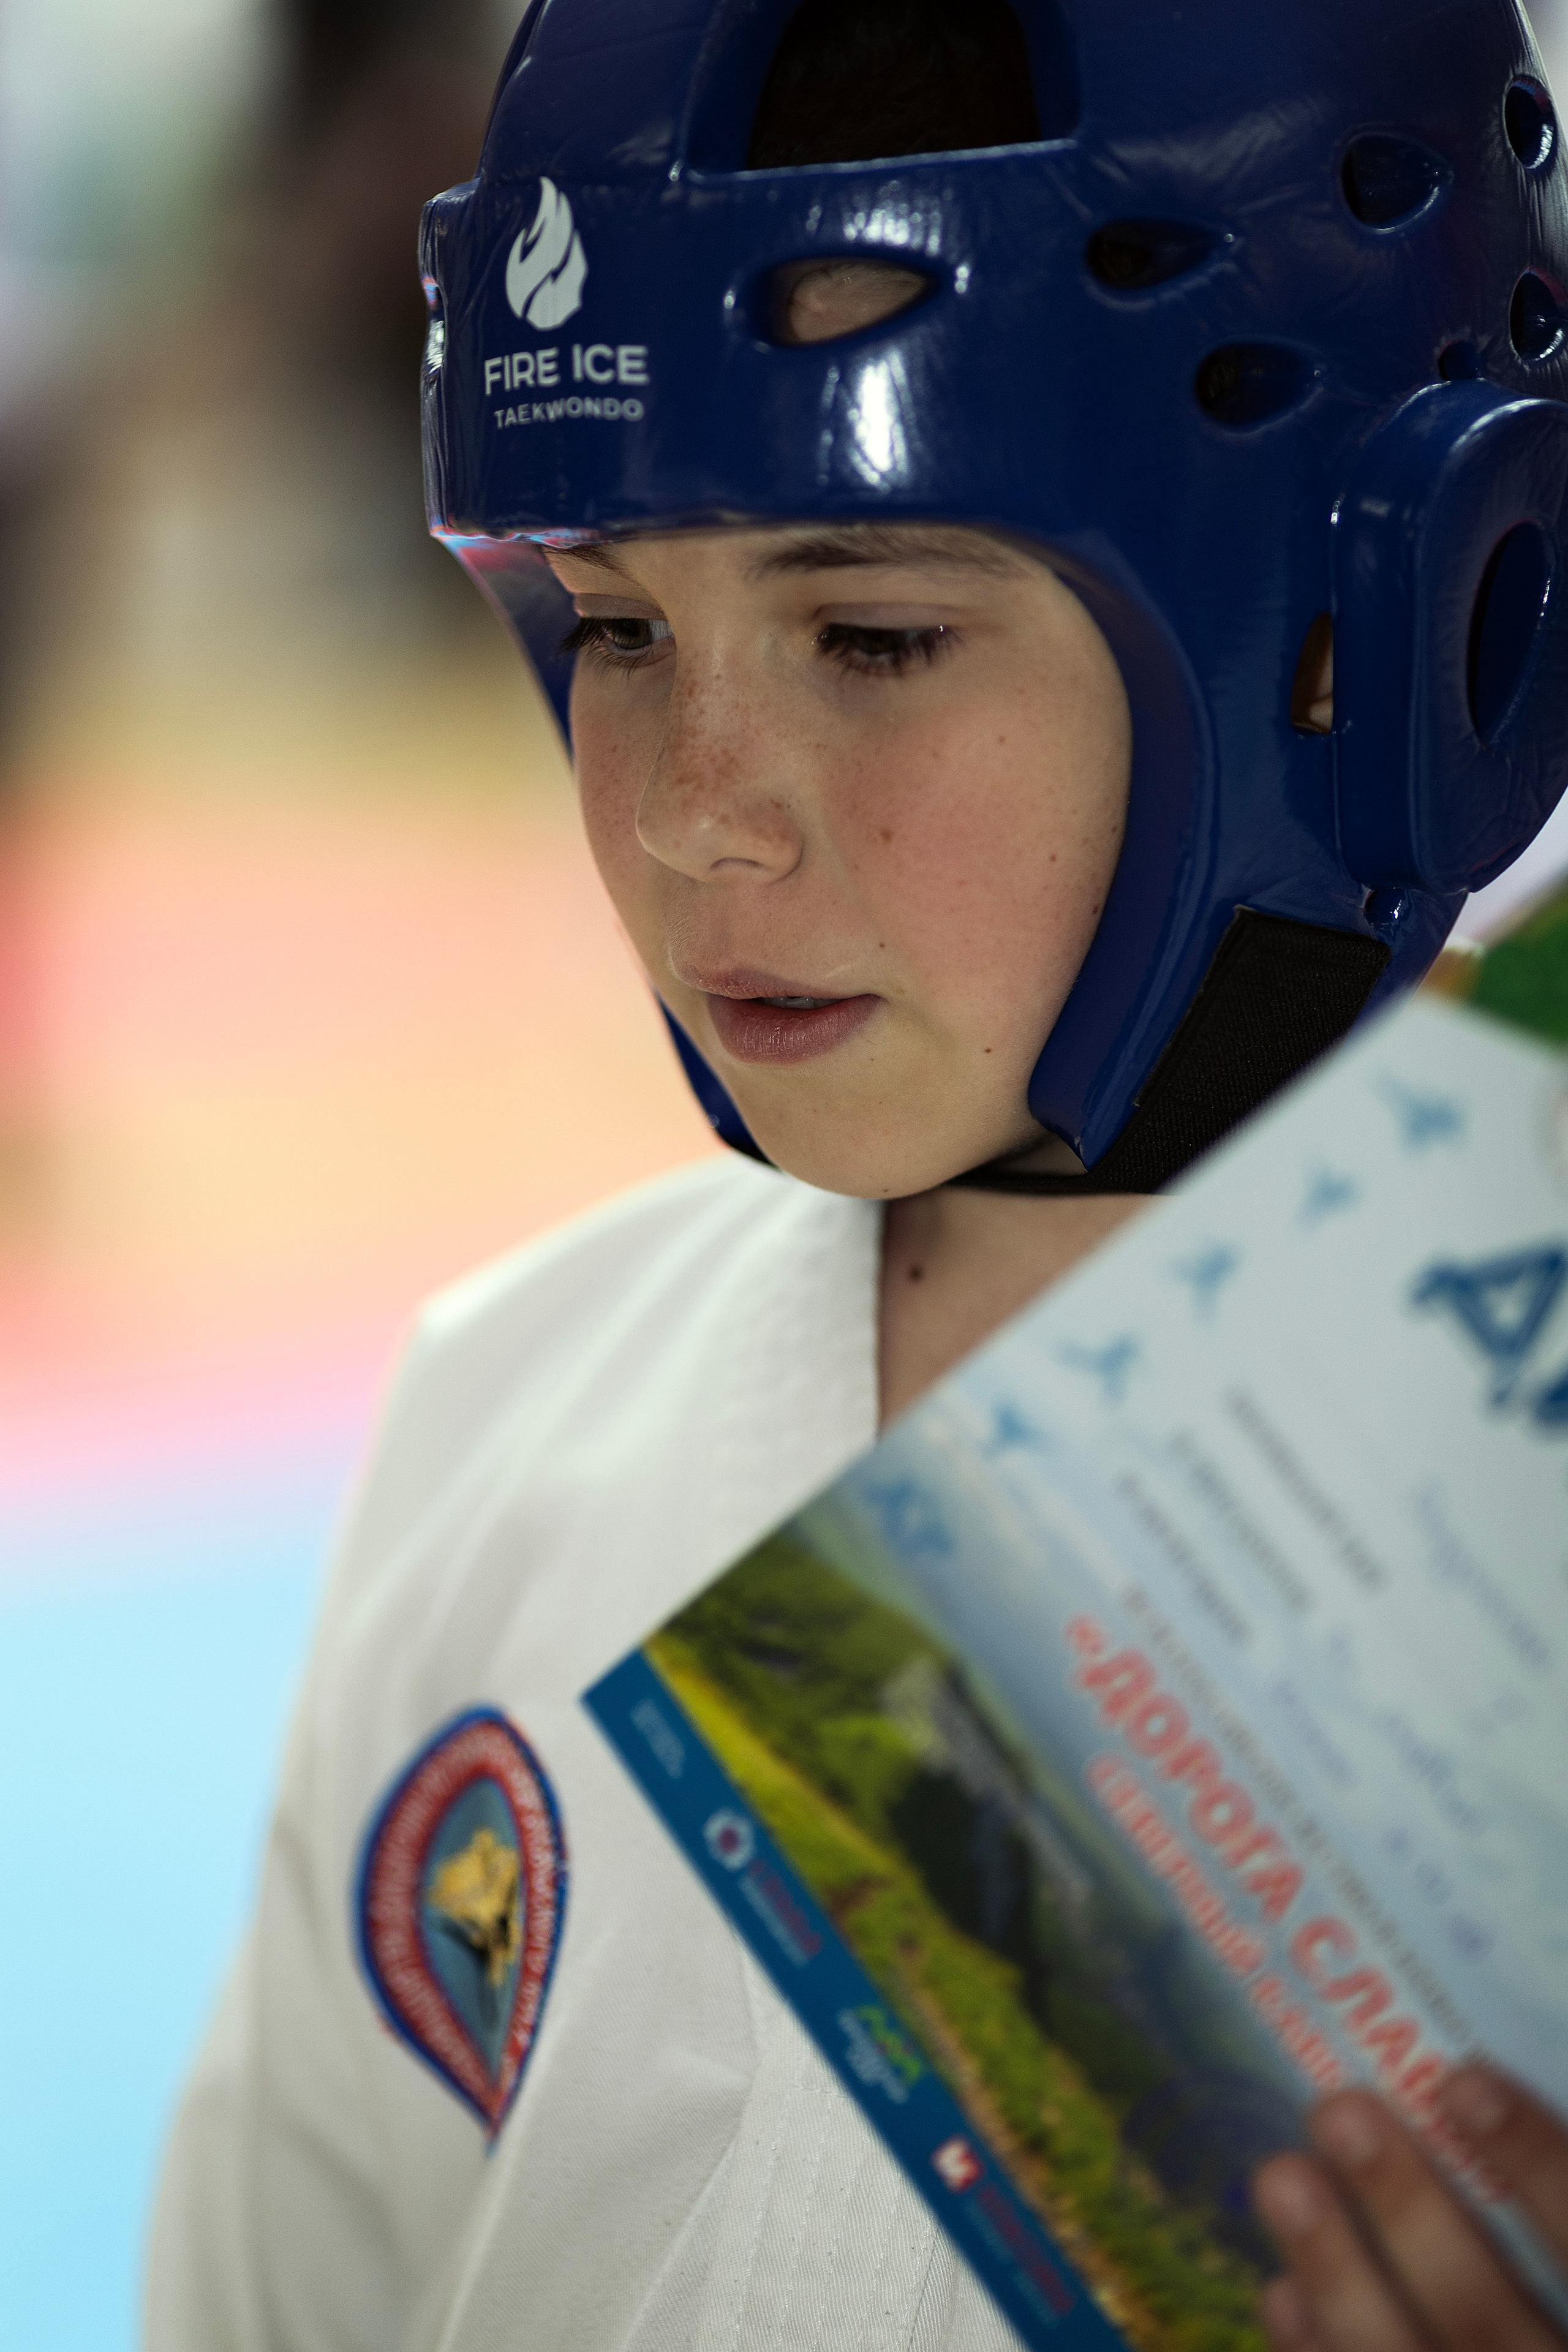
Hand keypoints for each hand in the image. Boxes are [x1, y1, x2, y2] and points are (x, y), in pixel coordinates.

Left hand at [1252, 2066, 1567, 2350]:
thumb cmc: (1542, 2284)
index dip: (1535, 2161)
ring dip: (1337, 2272)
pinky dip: (1320, 2351)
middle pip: (1483, 2312)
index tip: (1463, 2081)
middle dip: (1409, 2210)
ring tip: (1281, 2176)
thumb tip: (1466, 2078)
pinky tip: (1282, 2290)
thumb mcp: (1558, 2243)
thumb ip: (1545, 2182)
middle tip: (1338, 2110)